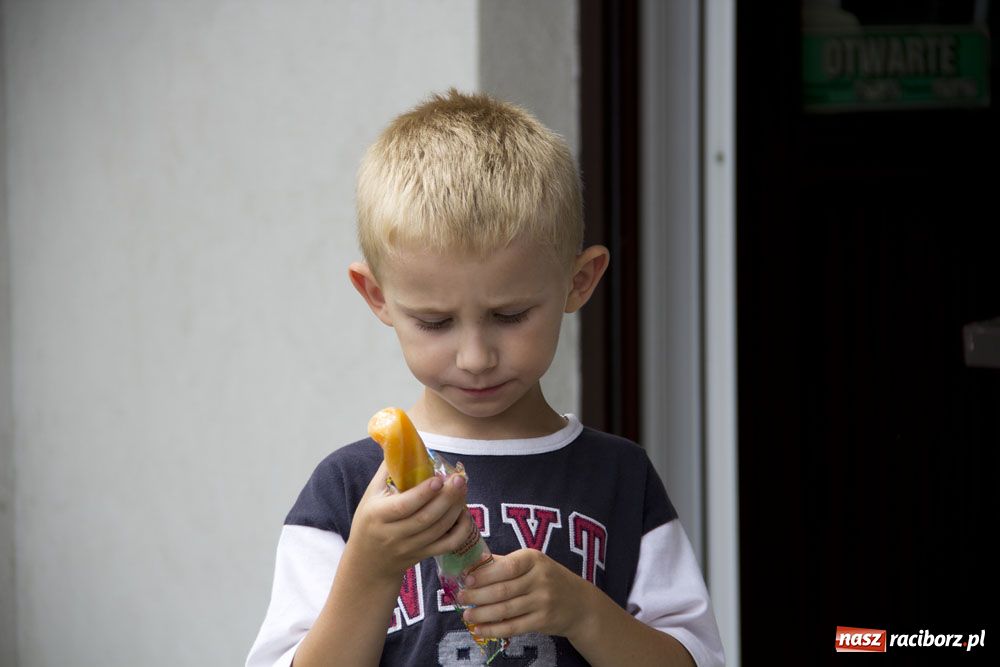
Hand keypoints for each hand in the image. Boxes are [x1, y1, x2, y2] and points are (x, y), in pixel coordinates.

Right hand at [346, 461, 473, 583]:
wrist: (368, 562)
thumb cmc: (370, 521)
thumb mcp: (372, 495)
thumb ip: (388, 470)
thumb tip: (402, 439)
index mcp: (378, 516)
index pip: (403, 506)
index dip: (422, 493)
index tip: (438, 478)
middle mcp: (394, 534)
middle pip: (426, 518)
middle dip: (446, 498)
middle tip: (459, 479)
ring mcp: (410, 548)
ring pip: (439, 530)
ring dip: (455, 509)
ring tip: (463, 489)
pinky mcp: (423, 556)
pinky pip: (447, 545)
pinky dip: (460, 531)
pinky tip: (464, 513)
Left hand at [457, 548, 593, 639]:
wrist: (580, 603)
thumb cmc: (548, 578)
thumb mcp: (532, 563)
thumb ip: (505, 562)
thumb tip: (472, 563)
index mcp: (534, 559)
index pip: (506, 567)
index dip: (484, 574)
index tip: (466, 580)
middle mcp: (540, 579)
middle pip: (502, 590)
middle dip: (477, 596)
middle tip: (460, 598)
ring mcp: (543, 601)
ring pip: (505, 610)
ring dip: (482, 614)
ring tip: (466, 615)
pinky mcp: (543, 621)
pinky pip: (513, 627)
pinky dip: (493, 630)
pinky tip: (479, 629)